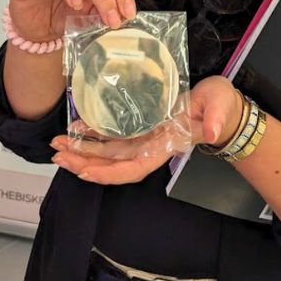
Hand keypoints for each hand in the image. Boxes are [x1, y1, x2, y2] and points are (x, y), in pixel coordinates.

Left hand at [49, 77, 242, 183]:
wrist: (223, 106)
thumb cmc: (222, 107)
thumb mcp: (221, 107)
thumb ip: (217, 119)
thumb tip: (213, 130)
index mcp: (167, 146)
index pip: (135, 168)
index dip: (110, 173)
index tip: (87, 172)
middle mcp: (151, 146)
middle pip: (114, 163)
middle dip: (85, 163)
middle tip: (58, 157)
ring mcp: (145, 136)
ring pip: (109, 151)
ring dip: (83, 150)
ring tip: (58, 147)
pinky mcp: (142, 125)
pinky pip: (113, 135)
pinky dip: (93, 134)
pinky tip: (76, 130)